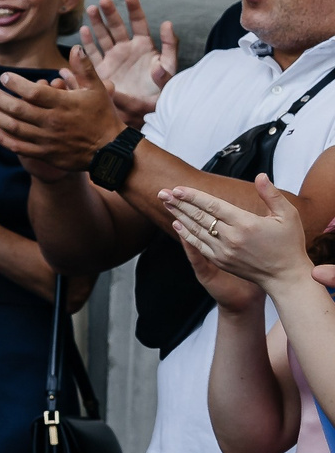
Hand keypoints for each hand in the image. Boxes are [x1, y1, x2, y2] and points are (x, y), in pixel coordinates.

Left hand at [0, 48, 130, 177]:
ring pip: (14, 127)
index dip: (16, 84)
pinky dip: (3, 138)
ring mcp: (47, 139)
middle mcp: (52, 121)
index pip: (33, 92)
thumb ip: (83, 69)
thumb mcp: (97, 89)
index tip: (4, 77)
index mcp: (64, 104)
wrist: (109, 150)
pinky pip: (18, 147)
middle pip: (18, 109)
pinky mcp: (44, 154)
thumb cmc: (102, 116)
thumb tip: (75, 47)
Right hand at [79, 0, 177, 123]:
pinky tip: (83, 31)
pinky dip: (87, 43)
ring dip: (96, 23)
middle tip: (104, 1)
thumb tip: (167, 25)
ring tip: (91, 9)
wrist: (142, 112)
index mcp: (144, 46)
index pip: (139, 23)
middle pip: (117, 26)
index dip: (134, 9)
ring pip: (103, 36)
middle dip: (110, 13)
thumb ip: (170, 48)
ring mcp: (113, 58)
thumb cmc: (159, 92)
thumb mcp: (169, 70)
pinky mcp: (102, 70)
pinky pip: (93, 54)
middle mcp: (127, 49)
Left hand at [163, 176, 316, 301]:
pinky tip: (177, 224)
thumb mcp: (288, 216)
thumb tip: (260, 176)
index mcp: (246, 223)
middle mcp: (231, 237)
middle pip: (199, 217)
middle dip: (179, 203)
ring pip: (195, 230)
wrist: (285, 276)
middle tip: (162, 192)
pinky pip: (198, 245)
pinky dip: (186, 234)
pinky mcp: (220, 261)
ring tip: (166, 203)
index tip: (178, 189)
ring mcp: (223, 251)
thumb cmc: (289, 244)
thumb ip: (271, 195)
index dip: (194, 196)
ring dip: (179, 216)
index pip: (213, 206)